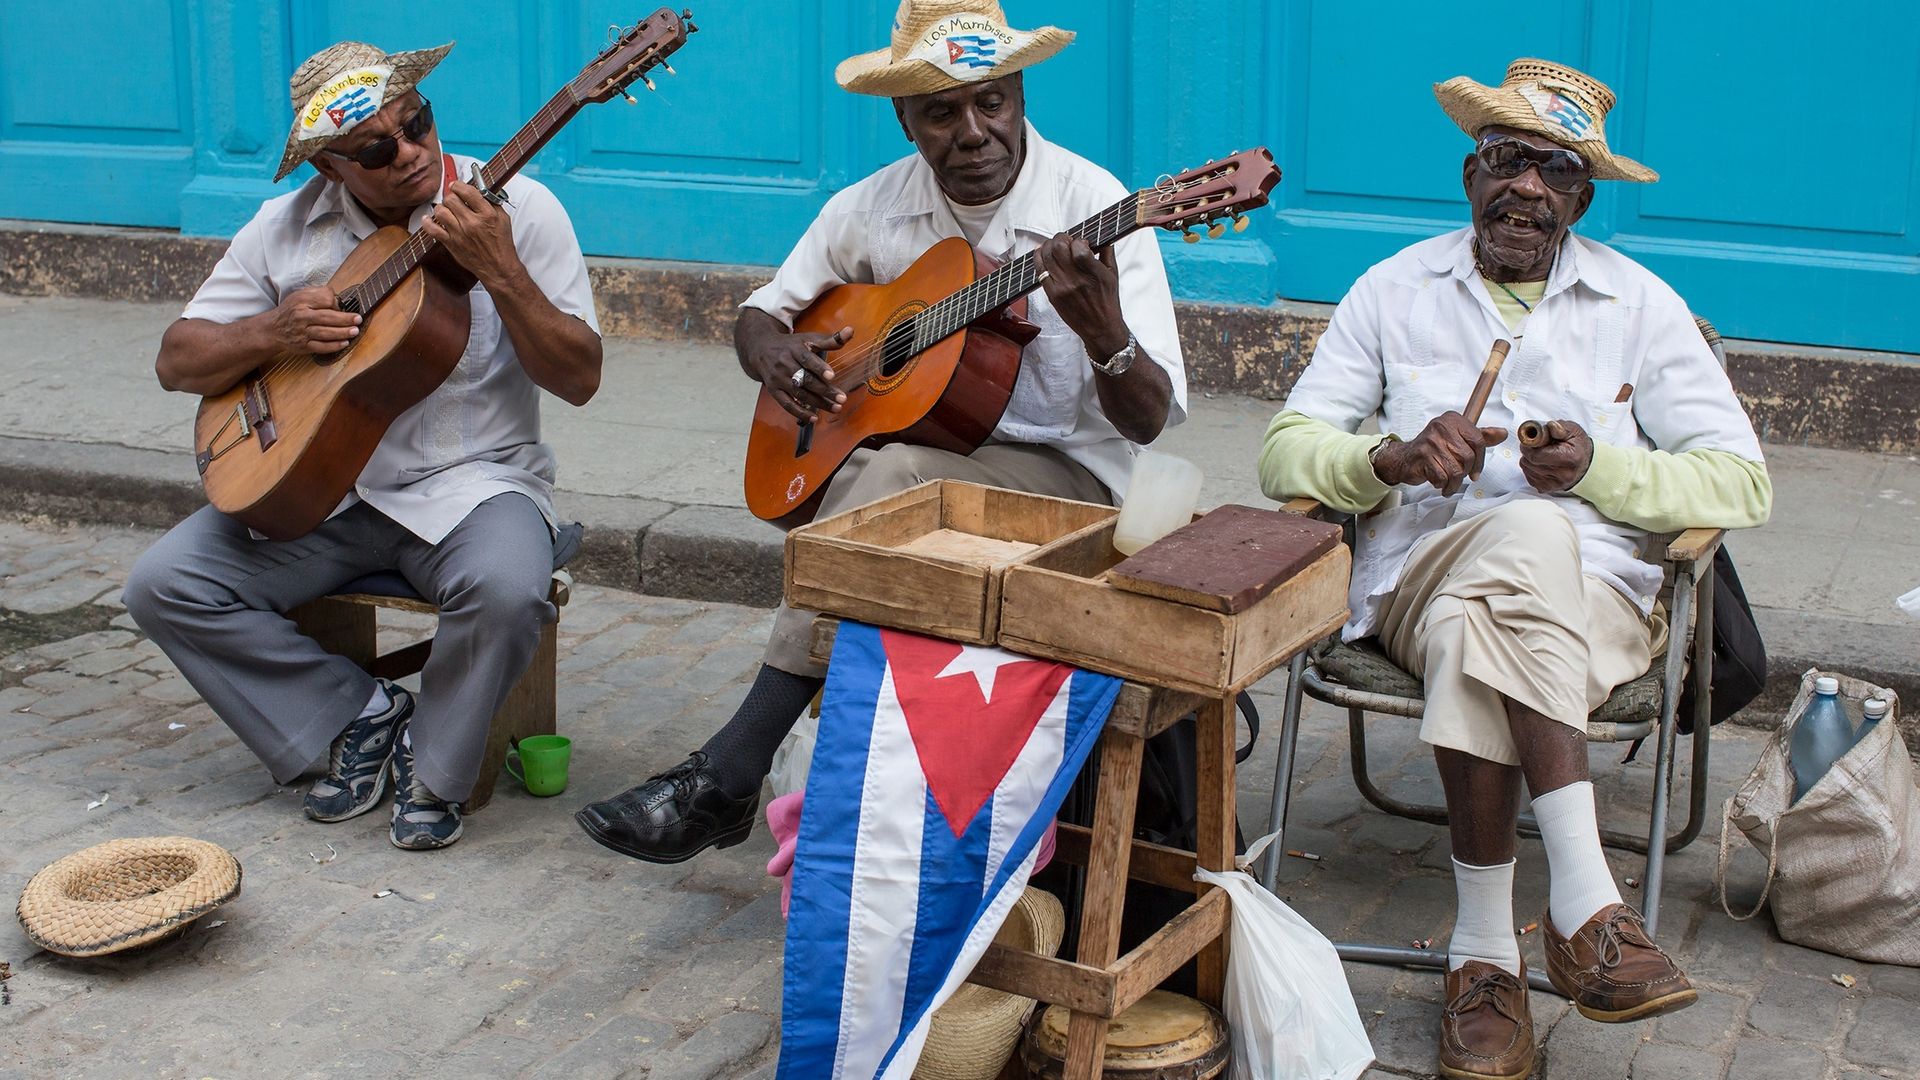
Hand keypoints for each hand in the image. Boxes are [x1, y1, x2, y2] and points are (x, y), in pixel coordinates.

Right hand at [269, 286, 358, 355]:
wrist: (273, 329)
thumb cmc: (291, 310)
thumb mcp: (300, 295)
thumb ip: (318, 293)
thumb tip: (337, 297)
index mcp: (301, 302)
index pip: (323, 300)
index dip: (336, 302)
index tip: (344, 306)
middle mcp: (301, 317)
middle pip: (326, 318)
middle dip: (345, 319)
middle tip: (358, 319)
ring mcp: (301, 333)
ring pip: (325, 333)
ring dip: (342, 333)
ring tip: (355, 331)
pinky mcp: (303, 346)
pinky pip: (321, 347)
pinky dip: (334, 346)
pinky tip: (345, 343)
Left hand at [420, 181, 523, 287]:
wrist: (498, 267)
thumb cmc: (501, 245)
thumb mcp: (503, 219)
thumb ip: (491, 203)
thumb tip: (479, 191)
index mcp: (487, 214)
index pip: (467, 191)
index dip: (458, 185)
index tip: (456, 186)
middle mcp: (472, 223)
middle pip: (451, 199)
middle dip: (451, 197)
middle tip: (453, 200)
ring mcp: (459, 233)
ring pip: (440, 211)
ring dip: (442, 208)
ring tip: (446, 211)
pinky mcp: (451, 243)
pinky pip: (432, 229)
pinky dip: (427, 222)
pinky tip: (428, 219)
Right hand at [746, 325, 851, 422]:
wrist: (761, 349)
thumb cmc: (790, 345)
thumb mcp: (808, 339)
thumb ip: (830, 339)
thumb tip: (851, 331)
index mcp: (794, 349)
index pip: (807, 359)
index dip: (819, 368)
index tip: (832, 376)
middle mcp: (785, 364)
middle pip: (805, 379)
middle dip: (824, 390)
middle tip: (841, 398)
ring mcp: (778, 379)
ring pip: (799, 393)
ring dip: (818, 403)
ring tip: (835, 408)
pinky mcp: (774, 390)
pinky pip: (787, 404)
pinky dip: (800, 412)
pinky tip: (814, 418)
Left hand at [1035, 233, 1128, 360]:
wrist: (1100, 328)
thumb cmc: (1108, 302)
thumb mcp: (1113, 274)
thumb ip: (1107, 252)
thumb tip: (1101, 235)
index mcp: (1093, 273)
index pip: (1078, 246)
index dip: (1078, 240)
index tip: (1081, 242)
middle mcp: (1076, 280)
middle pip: (1058, 247)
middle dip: (1061, 238)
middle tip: (1066, 240)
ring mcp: (1061, 288)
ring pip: (1046, 256)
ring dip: (1049, 246)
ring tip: (1055, 246)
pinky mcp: (1052, 295)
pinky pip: (1039, 271)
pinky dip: (1039, 258)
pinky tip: (1042, 254)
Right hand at [1372, 411, 1508, 495]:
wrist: (1404, 458)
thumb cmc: (1433, 449)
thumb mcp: (1457, 438)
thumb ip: (1480, 436)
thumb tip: (1503, 433)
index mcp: (1453, 419)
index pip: (1478, 441)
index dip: (1480, 460)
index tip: (1476, 472)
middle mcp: (1442, 426)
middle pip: (1468, 457)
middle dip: (1465, 472)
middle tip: (1459, 477)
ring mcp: (1431, 441)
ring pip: (1456, 470)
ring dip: (1454, 483)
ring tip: (1448, 483)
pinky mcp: (1423, 456)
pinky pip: (1442, 477)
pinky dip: (1442, 485)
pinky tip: (1438, 482)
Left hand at [1519, 419, 1593, 492]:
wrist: (1586, 465)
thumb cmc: (1578, 446)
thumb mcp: (1573, 431)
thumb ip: (1561, 428)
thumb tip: (1550, 426)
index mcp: (1570, 459)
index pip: (1537, 456)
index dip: (1528, 447)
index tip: (1529, 441)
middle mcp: (1563, 474)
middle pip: (1530, 462)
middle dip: (1528, 451)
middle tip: (1534, 445)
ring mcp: (1555, 484)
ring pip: (1527, 469)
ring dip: (1528, 459)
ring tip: (1540, 453)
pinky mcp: (1547, 489)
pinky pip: (1529, 477)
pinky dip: (1531, 468)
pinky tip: (1541, 462)